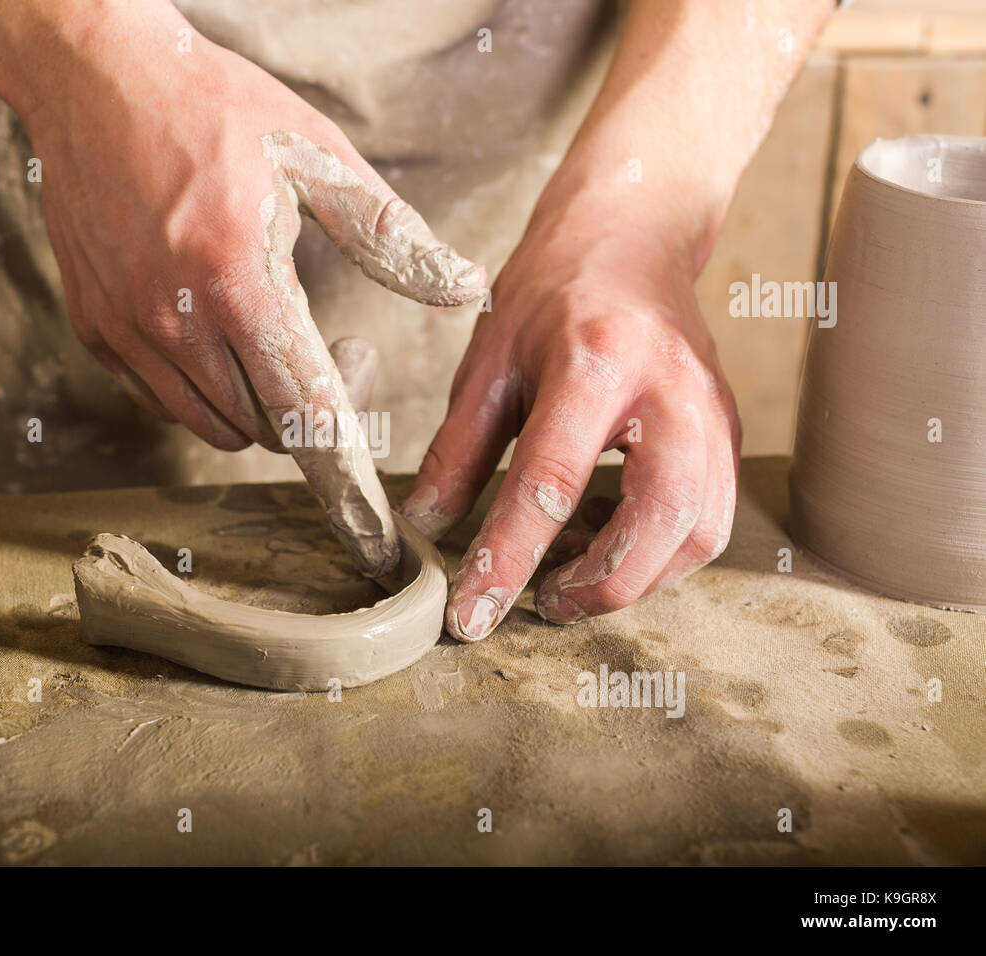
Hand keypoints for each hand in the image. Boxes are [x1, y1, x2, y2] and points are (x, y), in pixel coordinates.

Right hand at [17, 3, 484, 573]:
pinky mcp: (92, 328)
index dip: (345, 481)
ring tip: (272, 332)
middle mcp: (173, 320)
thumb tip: (464, 291)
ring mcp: (123, 330)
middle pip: (261, 428)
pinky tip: (214, 324)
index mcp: (237, 280)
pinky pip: (162, 394)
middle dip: (308, 416)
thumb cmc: (213, 107)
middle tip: (334, 350)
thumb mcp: (315, 154)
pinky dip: (201, 385)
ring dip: (256, 405)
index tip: (373, 540)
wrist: (92, 77)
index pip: (305, 411)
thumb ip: (392, 235)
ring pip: (209, 422)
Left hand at [400, 181, 740, 638]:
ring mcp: (713, 410)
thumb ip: (457, 450)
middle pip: (662, 518)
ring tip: (570, 579)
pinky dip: (661, 555)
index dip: (507, 559)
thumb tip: (426, 530)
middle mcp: (671, 387)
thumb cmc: (552, 292)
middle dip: (602, 584)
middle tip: (542, 603)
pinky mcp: (728, 431)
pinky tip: (608, 546)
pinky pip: (711, 518)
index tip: (471, 616)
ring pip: (700, 531)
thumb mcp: (487, 361)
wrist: (632, 236)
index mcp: (596, 359)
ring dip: (636, 578)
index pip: (550, 482)